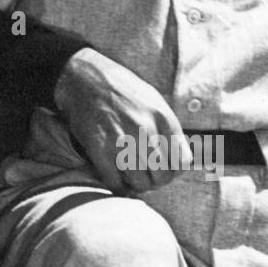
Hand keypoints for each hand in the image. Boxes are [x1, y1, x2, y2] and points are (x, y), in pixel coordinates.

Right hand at [53, 47, 192, 193]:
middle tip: (147, 177)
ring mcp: (122, 139)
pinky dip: (118, 187)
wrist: (85, 79)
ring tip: (132, 178)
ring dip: (137, 185)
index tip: (165, 171)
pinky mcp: (99, 148)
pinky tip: (118, 180)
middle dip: (156, 181)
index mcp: (162, 117)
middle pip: (162, 176)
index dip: (175, 172)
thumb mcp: (155, 102)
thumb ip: (169, 129)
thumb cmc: (123, 92)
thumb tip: (182, 159)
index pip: (182, 161)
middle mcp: (145, 128)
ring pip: (140, 182)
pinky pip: (115, 182)